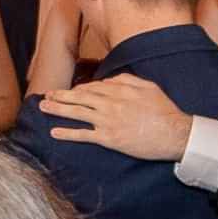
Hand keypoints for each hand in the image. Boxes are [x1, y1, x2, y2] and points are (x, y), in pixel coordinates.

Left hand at [39, 74, 191, 160]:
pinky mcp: (108, 138)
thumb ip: (127, 80)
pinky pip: (83, 135)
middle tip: (46, 95)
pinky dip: (67, 133)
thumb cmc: (164, 110)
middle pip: (79, 97)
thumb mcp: (148, 87)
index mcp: (120, 90)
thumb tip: (109, 79)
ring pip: (77, 112)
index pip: (92, 87)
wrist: (174, 133)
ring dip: (57, 109)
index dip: (78, 90)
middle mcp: (110, 103)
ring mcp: (107, 121)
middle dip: (61, 96)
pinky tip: (54, 132)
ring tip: (42, 107)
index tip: (70, 92)